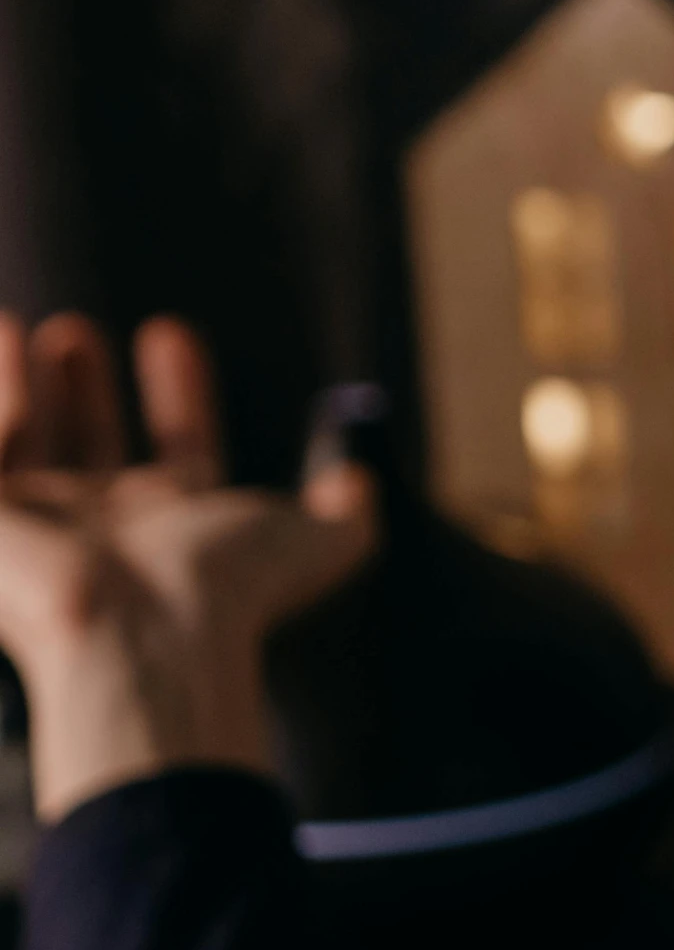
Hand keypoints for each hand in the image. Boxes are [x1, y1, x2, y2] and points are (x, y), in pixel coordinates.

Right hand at [0, 313, 376, 821]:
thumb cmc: (227, 587)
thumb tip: (362, 483)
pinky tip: (1, 336)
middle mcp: (106, 531)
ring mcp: (41, 528)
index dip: (179, 396)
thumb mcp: (315, 546)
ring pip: (24, 443)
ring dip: (20, 383)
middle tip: (74, 331)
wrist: (141, 628)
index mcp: (180, 532)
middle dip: (84, 390)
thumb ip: (350, 518)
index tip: (171, 332)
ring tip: (18, 322)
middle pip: (90, 447)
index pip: (180, 450)